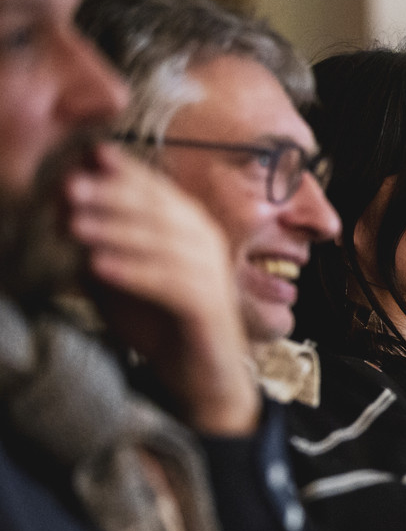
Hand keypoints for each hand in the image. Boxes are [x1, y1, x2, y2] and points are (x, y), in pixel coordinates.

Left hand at [65, 144, 258, 434]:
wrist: (203, 376)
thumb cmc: (161, 323)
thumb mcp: (123, 279)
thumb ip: (104, 248)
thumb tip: (68, 215)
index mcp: (191, 230)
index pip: (159, 191)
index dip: (127, 171)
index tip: (90, 154)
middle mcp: (207, 246)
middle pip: (160, 211)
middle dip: (112, 195)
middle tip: (69, 188)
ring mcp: (212, 276)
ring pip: (164, 244)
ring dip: (116, 231)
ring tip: (73, 226)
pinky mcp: (210, 309)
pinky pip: (170, 284)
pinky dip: (133, 272)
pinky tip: (98, 266)